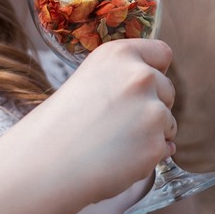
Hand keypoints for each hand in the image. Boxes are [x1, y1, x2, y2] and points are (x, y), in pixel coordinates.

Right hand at [0, 39, 176, 213]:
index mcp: (119, 55)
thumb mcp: (89, 79)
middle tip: (117, 122)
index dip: (154, 70)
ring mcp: (151, 110)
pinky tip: (120, 158)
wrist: (45, 161)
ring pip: (169, 121)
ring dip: (152, 132)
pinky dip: (149, 155)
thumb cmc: (60, 123)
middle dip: (152, 104)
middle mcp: (139, 76)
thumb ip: (122, 76)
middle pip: (168, 88)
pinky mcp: (156, 144)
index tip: (141, 85)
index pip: (162, 52)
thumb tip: (155, 87)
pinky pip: (165, 147)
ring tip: (114, 141)